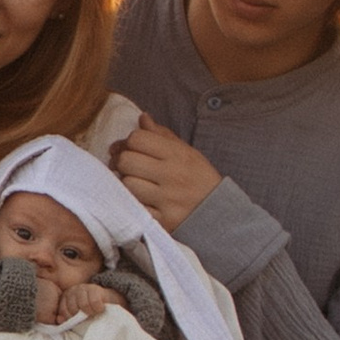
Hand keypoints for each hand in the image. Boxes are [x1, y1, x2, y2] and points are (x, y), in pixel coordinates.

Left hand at [112, 114, 219, 230]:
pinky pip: (135, 209)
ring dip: (125, 184)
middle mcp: (172, 175)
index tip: (129, 148)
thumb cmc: (198, 178)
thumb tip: (142, 118)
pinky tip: (138, 200)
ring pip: (127, 185)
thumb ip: (162, 135)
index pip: (138, 139)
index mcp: (178, 154)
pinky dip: (132, 204)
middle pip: (127, 160)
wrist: (219, 211)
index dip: (128, 142)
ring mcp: (167, 199)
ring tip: (133, 184)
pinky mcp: (163, 220)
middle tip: (124, 166)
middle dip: (121, 162)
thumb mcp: (187, 152)